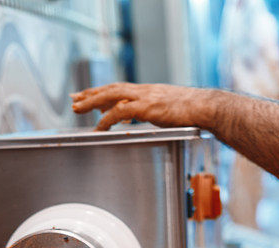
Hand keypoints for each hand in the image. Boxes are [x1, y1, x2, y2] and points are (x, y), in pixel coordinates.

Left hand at [71, 82, 211, 130]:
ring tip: (77, 108)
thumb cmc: (190, 112)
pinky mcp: (147, 107)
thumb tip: (133, 117)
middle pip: (110, 89)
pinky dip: (107, 119)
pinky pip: (120, 112)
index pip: (118, 89)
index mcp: (147, 91)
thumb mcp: (164, 110)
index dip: (100, 92)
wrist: (204, 107)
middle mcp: (143, 91)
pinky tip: (98, 127)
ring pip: (111, 95)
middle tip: (74, 99)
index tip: (86, 95)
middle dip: (90, 94)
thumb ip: (147, 112)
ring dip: (92, 102)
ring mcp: (144, 97)